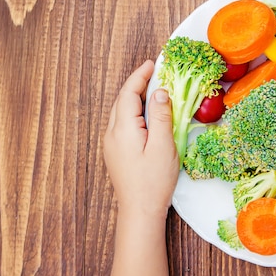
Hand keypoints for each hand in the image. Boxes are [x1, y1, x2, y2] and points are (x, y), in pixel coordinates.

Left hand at [104, 60, 179, 218]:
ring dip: (135, 97)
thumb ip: (162, 116)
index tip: (152, 63)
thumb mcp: (163, 145)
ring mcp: (111, 144)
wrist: (139, 211)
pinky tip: (147, 115)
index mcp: (123, 129)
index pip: (129, 92)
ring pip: (121, 111)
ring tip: (153, 90)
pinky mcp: (115, 153)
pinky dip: (134, 112)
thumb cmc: (153, 182)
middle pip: (123, 99)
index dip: (140, 75)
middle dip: (137, 83)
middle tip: (155, 73)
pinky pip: (122, 123)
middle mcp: (112, 134)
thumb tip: (160, 92)